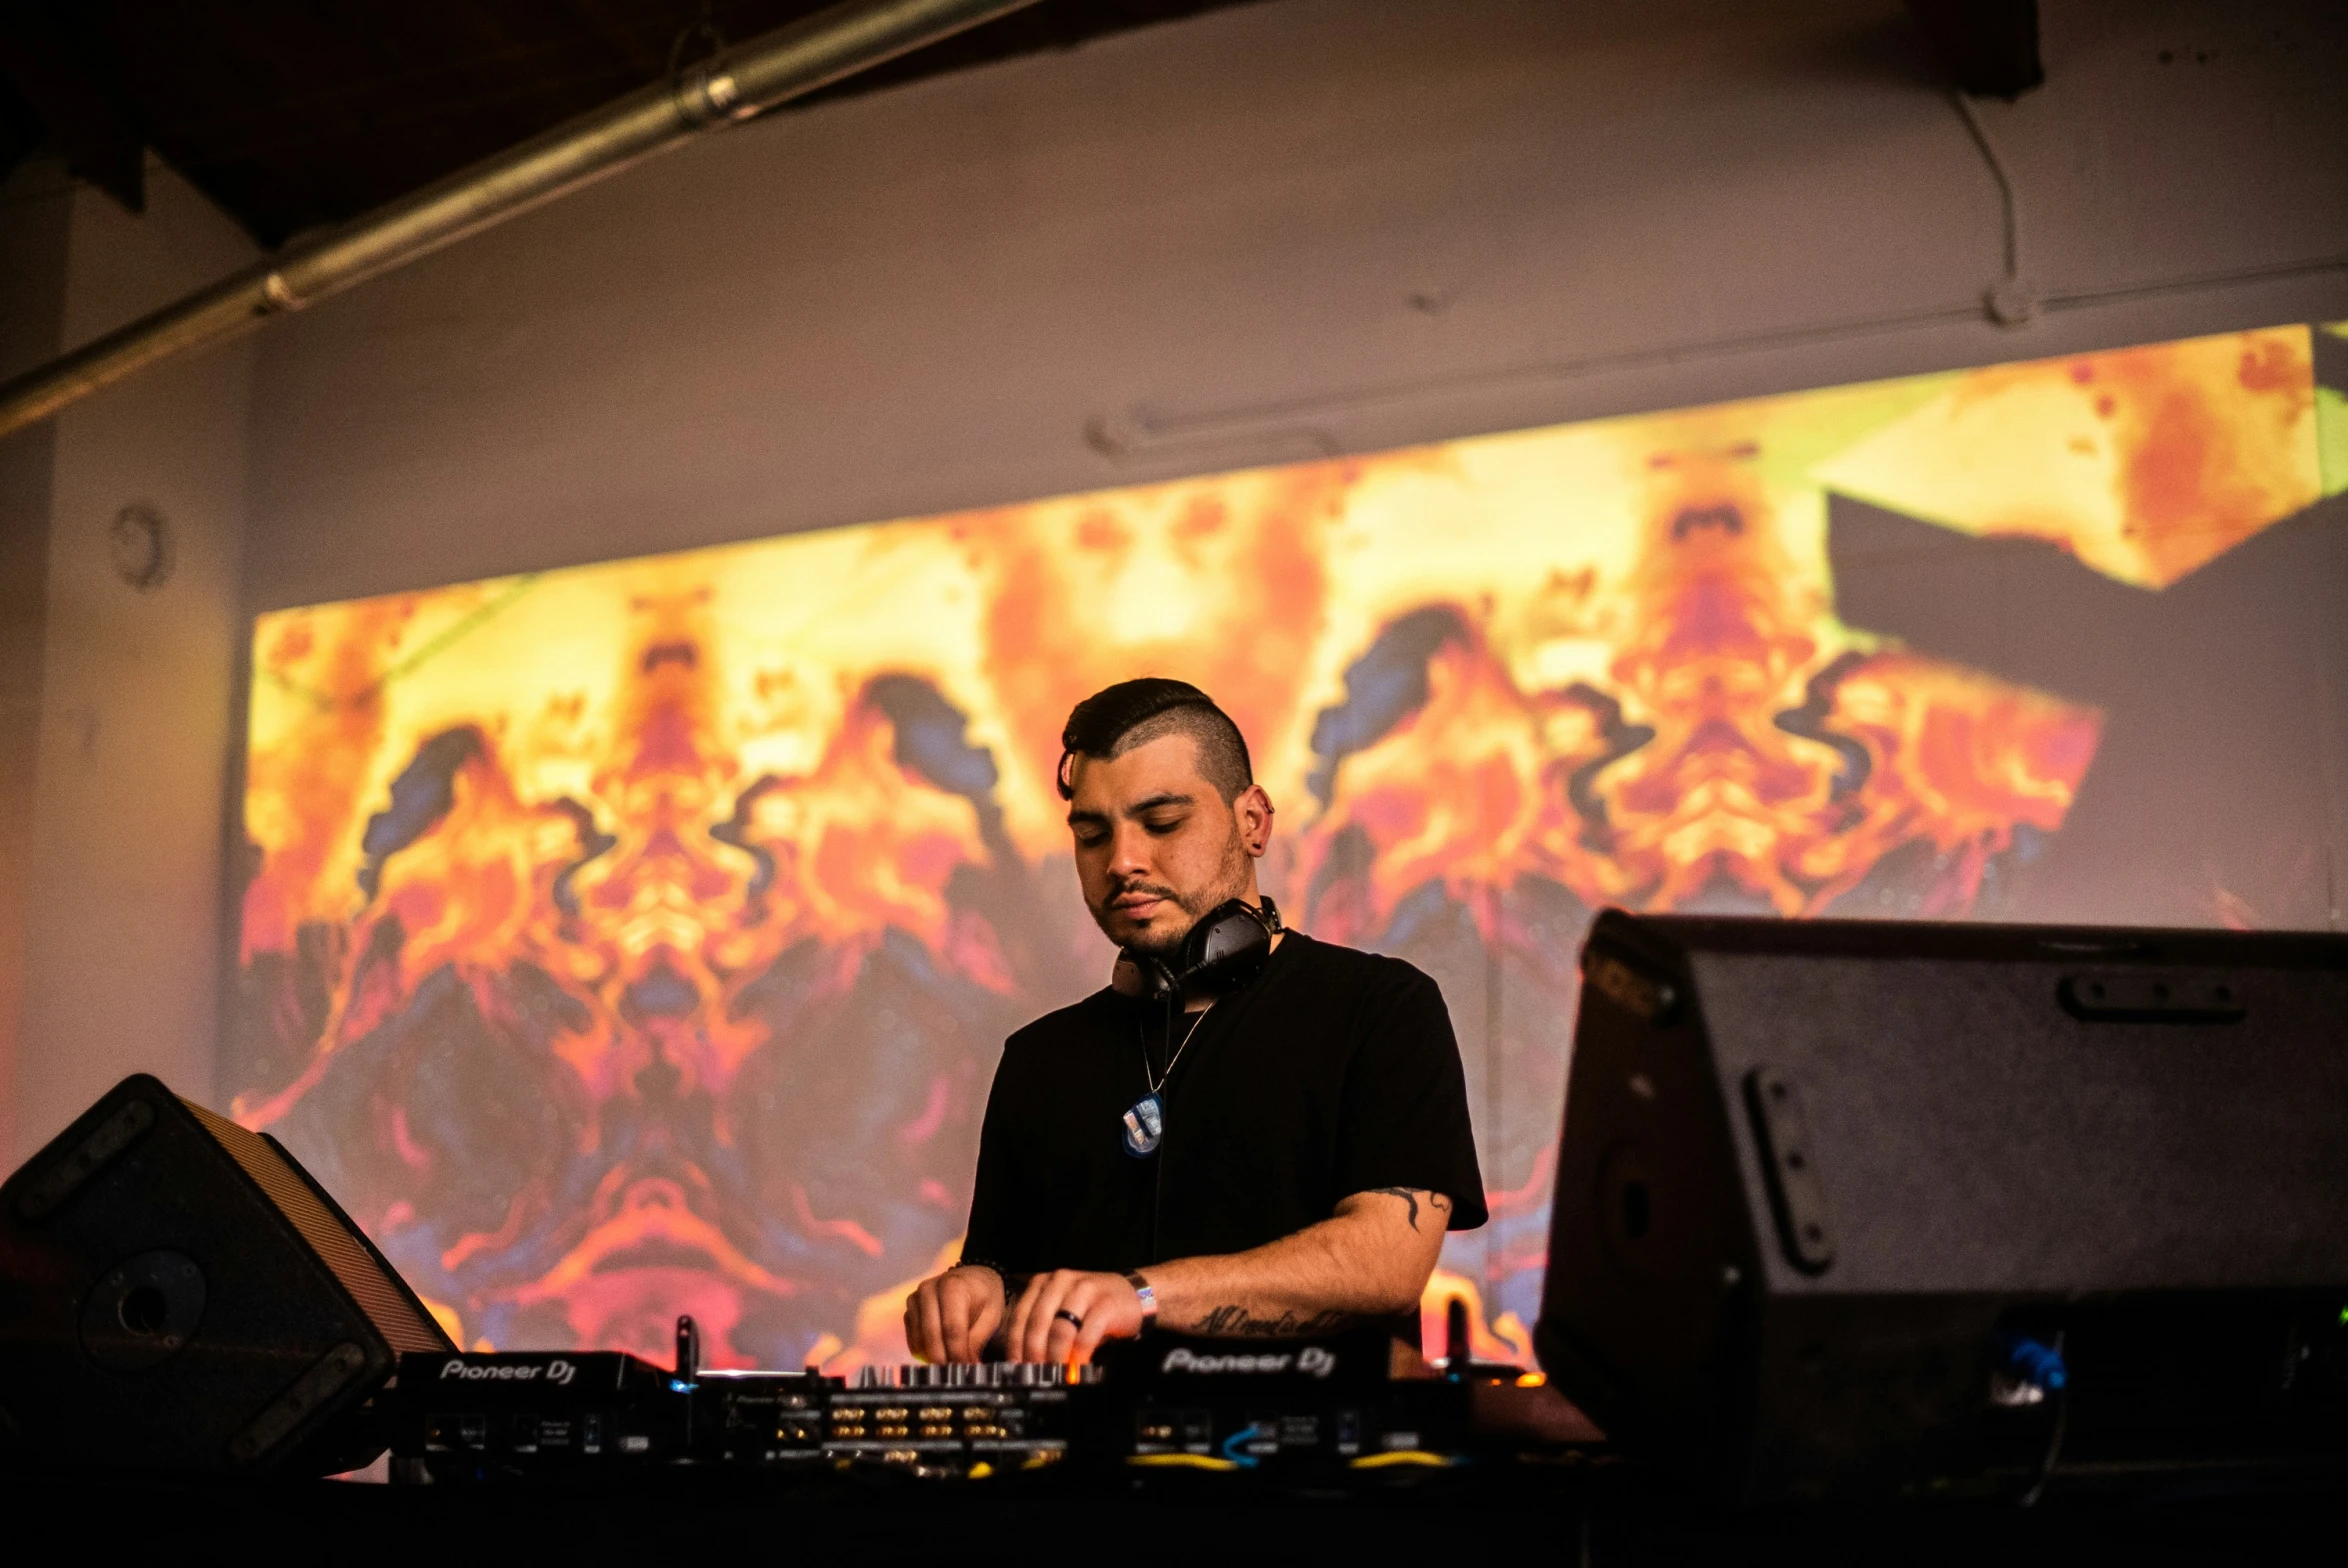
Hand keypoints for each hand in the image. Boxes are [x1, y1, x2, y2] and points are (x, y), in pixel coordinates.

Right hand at [903, 1264, 1004, 1363]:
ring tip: (953, 1364)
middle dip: (946, 1360)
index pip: (952, 1329)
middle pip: (931, 1336)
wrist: (972, 1280)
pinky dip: (926, 1353)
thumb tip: (968, 1367)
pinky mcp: (908, 1312)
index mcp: (952, 1286)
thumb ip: (977, 1341)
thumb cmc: (984, 1298)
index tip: (968, 1369)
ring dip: (935, 1358)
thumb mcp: (991, 1316)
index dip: (959, 1354)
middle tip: (959, 1374)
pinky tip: (942, 1354)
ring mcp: (914, 1300)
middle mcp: (928, 1290)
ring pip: (920, 1341)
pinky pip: (913, 1342)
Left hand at [1005, 1269, 1145, 1365]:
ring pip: (1059, 1330)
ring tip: (1055, 1375)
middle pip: (1037, 1323)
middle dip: (1034, 1354)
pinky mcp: (1105, 1304)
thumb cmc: (1094, 1308)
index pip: (1020, 1316)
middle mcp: (1060, 1281)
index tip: (1016, 1368)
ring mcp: (1083, 1290)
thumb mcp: (1064, 1311)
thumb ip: (1045, 1330)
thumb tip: (1026, 1363)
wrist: (1136, 1294)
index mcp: (1044, 1283)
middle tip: (1036, 1375)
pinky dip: (1078, 1356)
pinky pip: (1085, 1336)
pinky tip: (1077, 1368)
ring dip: (1056, 1358)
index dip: (1015, 1345)